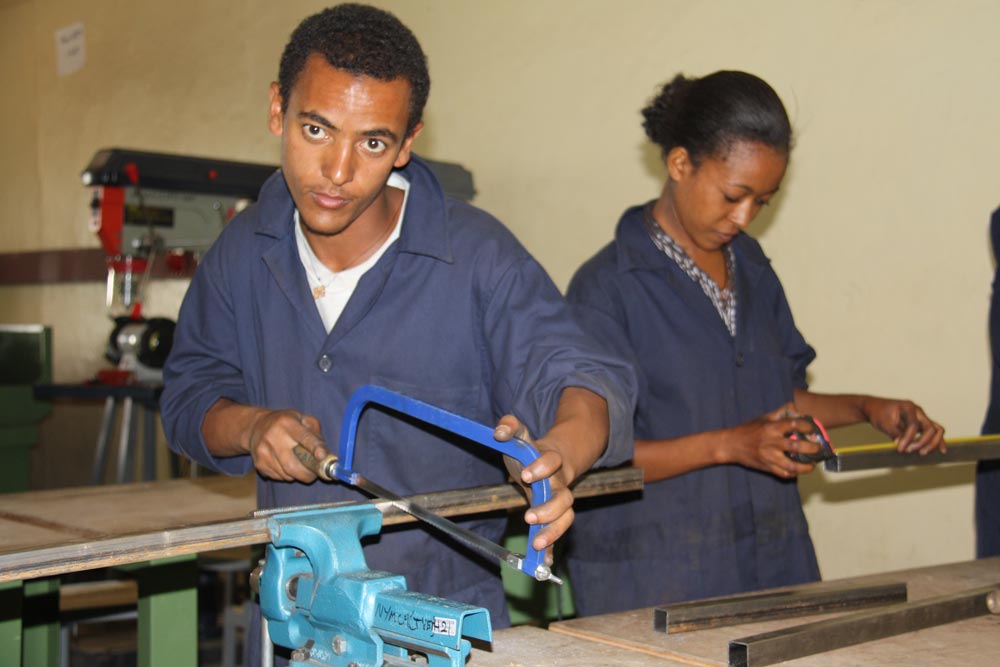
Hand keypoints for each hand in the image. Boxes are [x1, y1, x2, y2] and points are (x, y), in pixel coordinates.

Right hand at [246, 409, 328, 481]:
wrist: (256, 427)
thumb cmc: (285, 423)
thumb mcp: (301, 418)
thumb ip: (315, 432)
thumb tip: (325, 453)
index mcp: (288, 423)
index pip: (305, 437)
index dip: (316, 448)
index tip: (323, 457)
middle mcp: (273, 437)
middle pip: (293, 465)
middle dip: (308, 474)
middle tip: (315, 474)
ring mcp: (263, 452)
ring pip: (287, 474)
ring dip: (298, 475)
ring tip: (300, 467)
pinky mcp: (259, 464)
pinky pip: (279, 477)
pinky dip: (287, 476)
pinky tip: (286, 466)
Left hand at [494, 414, 573, 555]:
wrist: (553, 461)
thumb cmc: (531, 451)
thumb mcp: (520, 436)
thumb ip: (509, 427)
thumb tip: (499, 432)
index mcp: (551, 461)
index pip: (553, 462)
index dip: (541, 468)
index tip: (525, 475)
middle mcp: (560, 484)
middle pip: (564, 498)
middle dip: (549, 509)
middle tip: (529, 516)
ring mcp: (560, 503)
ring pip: (566, 518)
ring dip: (553, 531)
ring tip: (536, 542)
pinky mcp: (554, 518)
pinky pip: (557, 535)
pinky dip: (552, 549)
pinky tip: (544, 563)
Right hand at [726, 403, 821, 478]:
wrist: (730, 444)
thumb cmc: (748, 430)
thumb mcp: (764, 417)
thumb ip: (782, 412)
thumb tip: (799, 412)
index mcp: (772, 427)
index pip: (795, 425)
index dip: (807, 427)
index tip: (811, 429)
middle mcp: (771, 442)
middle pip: (798, 446)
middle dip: (812, 448)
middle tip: (817, 448)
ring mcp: (769, 456)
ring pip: (793, 465)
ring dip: (806, 466)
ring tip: (812, 464)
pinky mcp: (767, 467)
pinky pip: (784, 474)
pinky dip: (794, 473)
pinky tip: (798, 470)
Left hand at [861, 397, 945, 454]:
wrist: (874, 408)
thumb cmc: (878, 413)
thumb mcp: (883, 423)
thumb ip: (895, 434)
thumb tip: (904, 445)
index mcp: (908, 407)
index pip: (913, 425)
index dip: (908, 438)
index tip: (899, 448)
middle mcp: (918, 411)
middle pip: (930, 428)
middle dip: (922, 442)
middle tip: (909, 450)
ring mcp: (920, 417)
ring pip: (936, 430)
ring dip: (932, 443)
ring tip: (923, 453)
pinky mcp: (920, 424)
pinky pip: (933, 432)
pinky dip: (937, 441)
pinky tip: (941, 450)